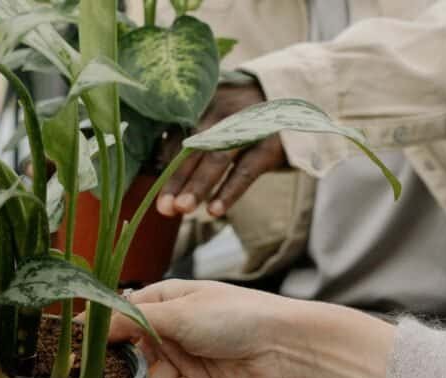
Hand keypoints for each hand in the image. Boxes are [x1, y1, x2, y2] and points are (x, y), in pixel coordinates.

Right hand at [108, 280, 305, 377]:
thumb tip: (93, 324)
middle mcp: (170, 328)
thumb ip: (135, 322)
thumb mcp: (179, 313)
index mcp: (164, 300)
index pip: (121, 316)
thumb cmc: (235, 315)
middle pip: (131, 355)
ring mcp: (184, 357)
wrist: (285, 344)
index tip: (70, 354)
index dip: (97, 335)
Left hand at [156, 82, 287, 218]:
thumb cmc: (243, 115)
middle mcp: (224, 110)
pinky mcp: (270, 145)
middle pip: (194, 146)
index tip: (150, 185)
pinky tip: (214, 210)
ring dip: (198, 185)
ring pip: (218, 158)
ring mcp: (249, 126)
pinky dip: (229, 192)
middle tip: (162, 207)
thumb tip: (158, 164)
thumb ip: (190, 133)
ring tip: (182, 209)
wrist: (295, 98)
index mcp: (205, 101)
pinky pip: (246, 171)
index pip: (178, 133)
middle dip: (176, 178)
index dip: (164, 160)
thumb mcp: (217, 115)